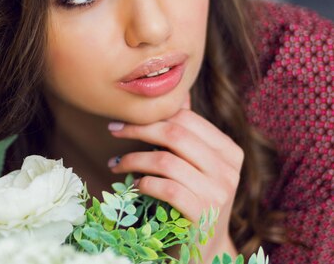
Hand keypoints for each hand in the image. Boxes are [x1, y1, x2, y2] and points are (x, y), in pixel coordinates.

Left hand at [107, 94, 241, 261]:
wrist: (207, 248)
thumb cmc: (195, 199)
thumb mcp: (197, 165)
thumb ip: (188, 133)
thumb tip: (177, 94)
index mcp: (229, 151)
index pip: (186, 120)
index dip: (151, 116)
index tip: (123, 120)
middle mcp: (228, 170)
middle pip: (174, 135)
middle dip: (137, 130)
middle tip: (113, 131)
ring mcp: (218, 194)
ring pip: (165, 160)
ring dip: (132, 159)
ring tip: (116, 164)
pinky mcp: (202, 215)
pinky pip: (165, 188)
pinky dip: (142, 183)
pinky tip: (133, 185)